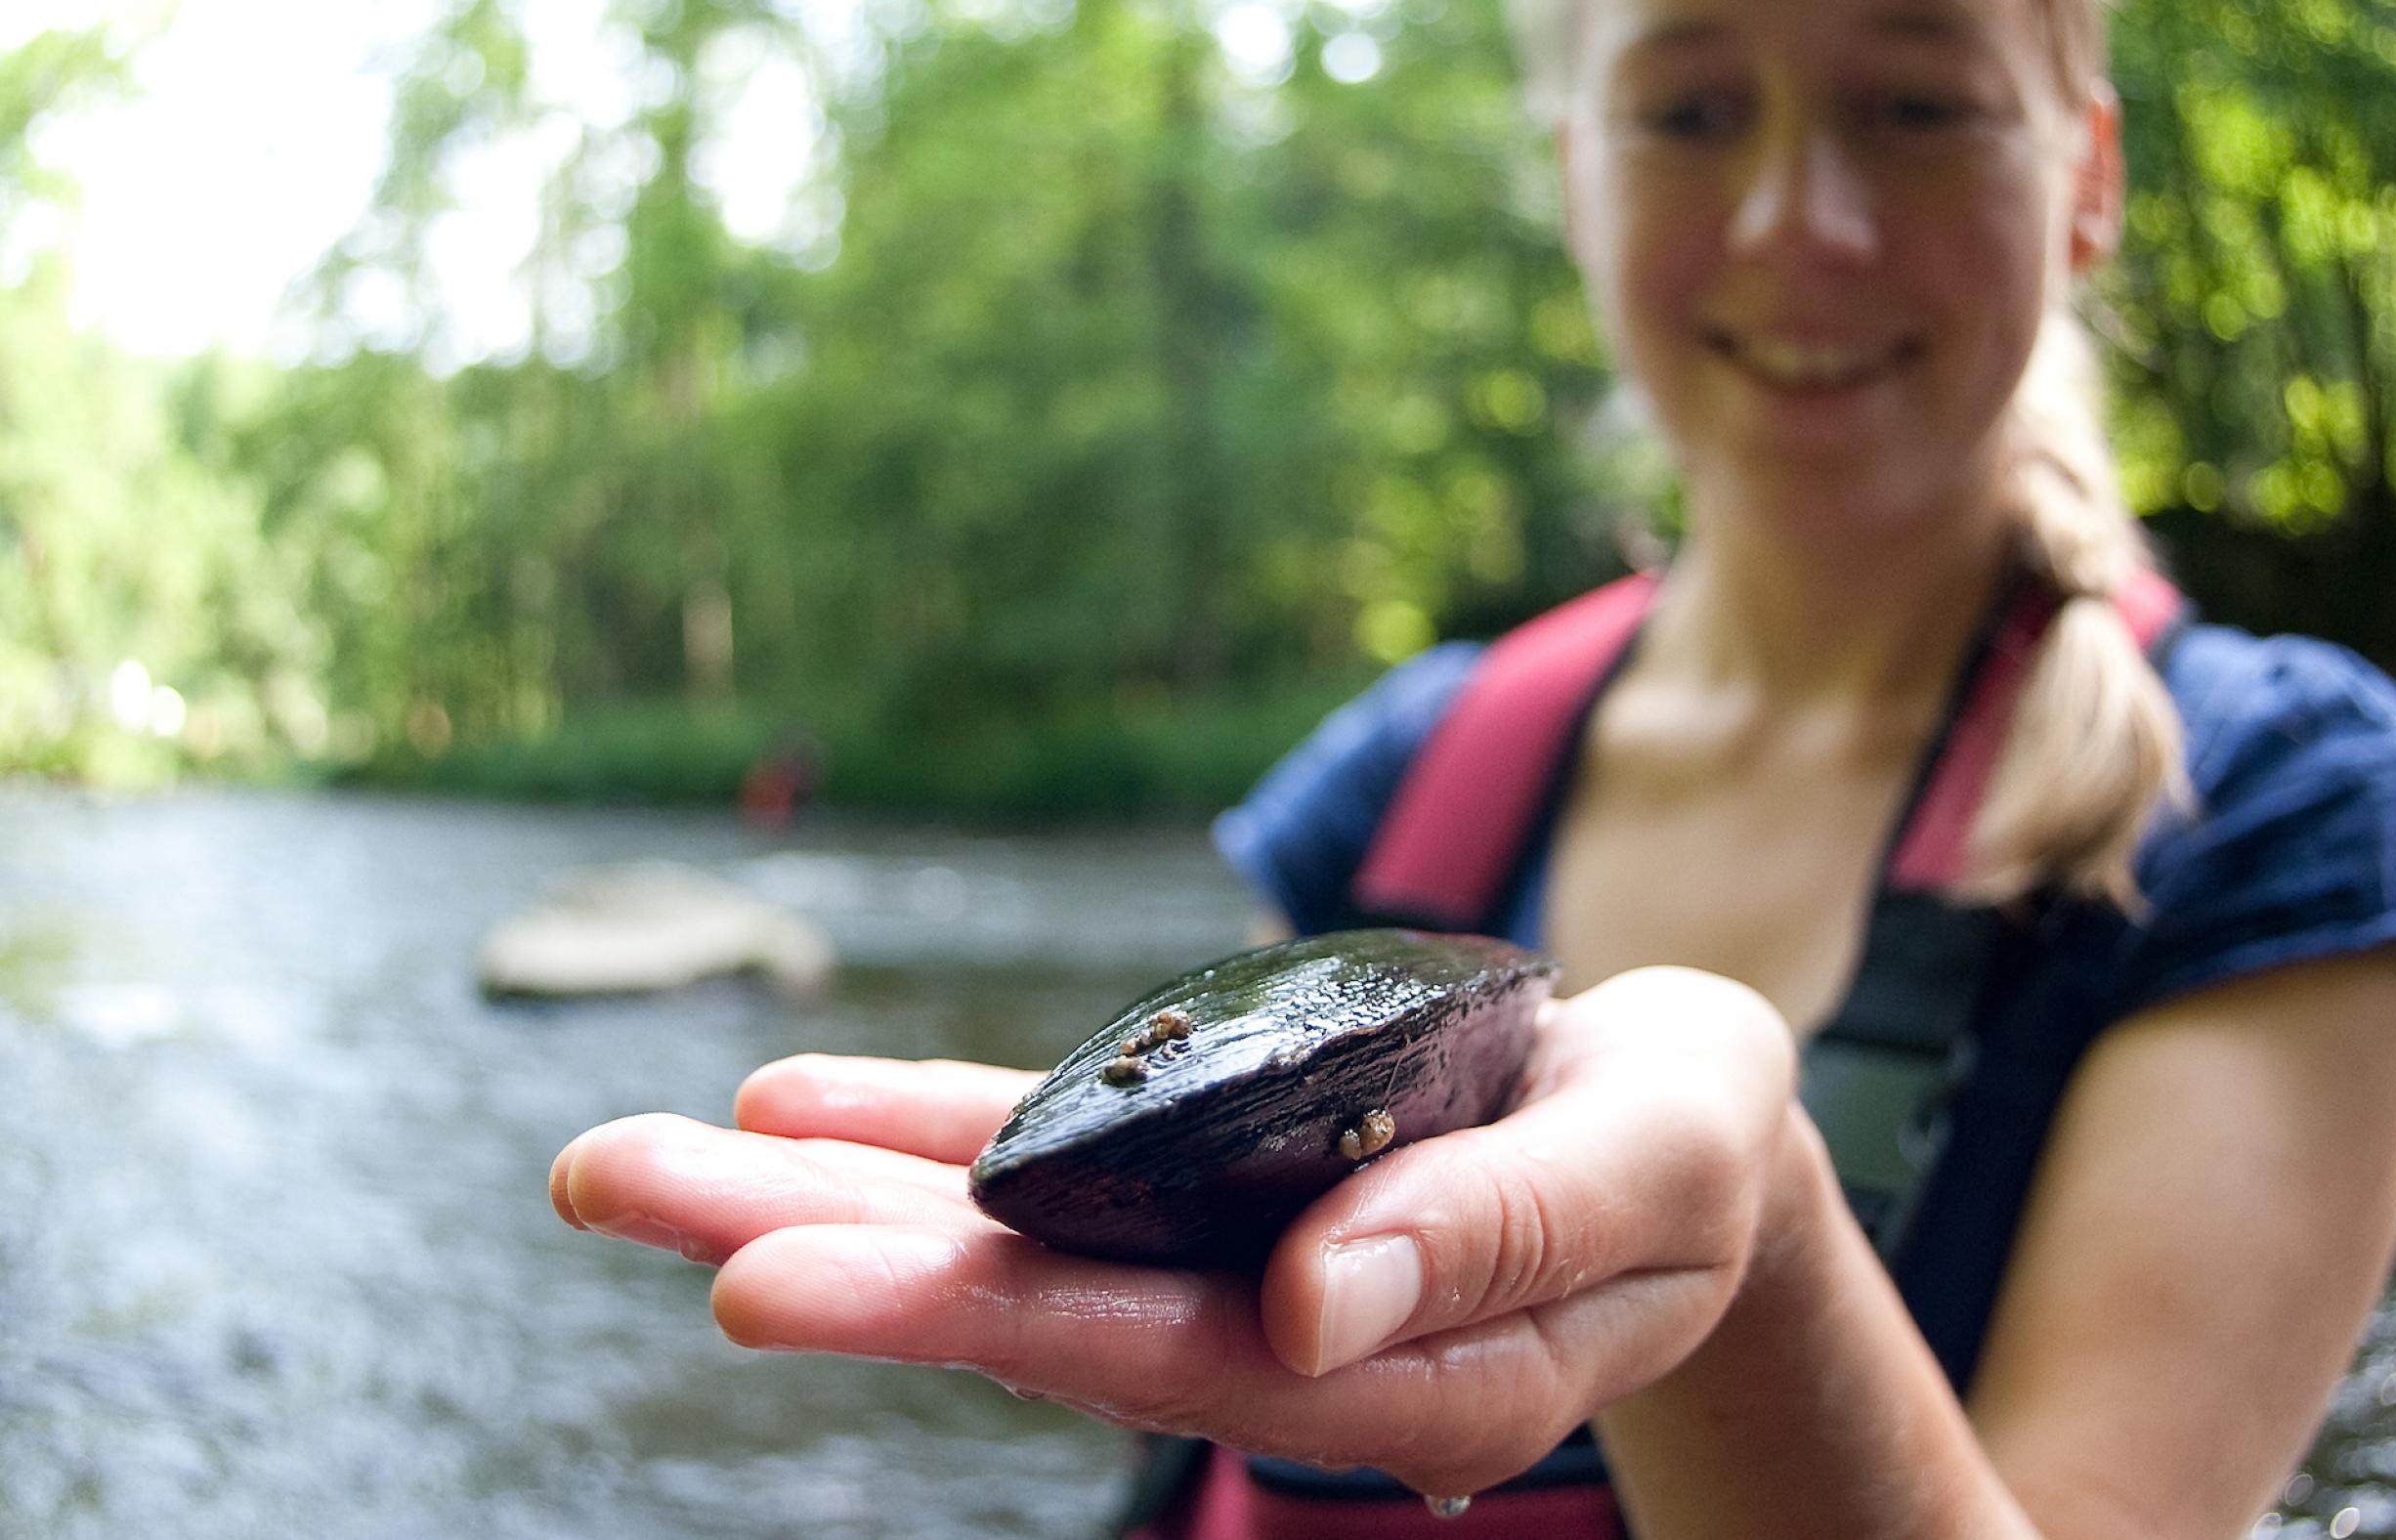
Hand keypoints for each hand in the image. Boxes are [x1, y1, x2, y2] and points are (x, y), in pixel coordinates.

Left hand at [548, 965, 1800, 1497]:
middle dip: (829, 1255)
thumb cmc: (1691, 1146)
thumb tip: (1308, 1300)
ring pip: (1008, 1238)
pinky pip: (1048, 1158)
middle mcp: (1286, 1344)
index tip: (795, 1275)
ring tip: (621, 1162)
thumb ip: (1502, 1234)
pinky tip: (788, 1104)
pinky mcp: (1203, 1184)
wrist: (1683, 1120)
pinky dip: (920, 1131)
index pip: (1174, 1356)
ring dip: (818, 1198)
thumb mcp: (1662, 1167)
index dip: (985, 1313)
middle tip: (624, 1191)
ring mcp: (1228, 1268)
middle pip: (1038, 1309)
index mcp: (1410, 1376)